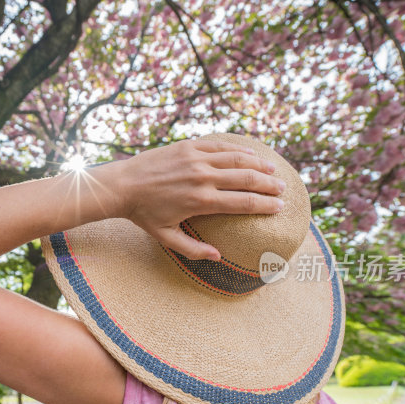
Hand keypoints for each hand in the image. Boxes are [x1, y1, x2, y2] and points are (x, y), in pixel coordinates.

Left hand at [107, 139, 284, 260]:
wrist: (122, 185)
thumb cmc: (143, 215)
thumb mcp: (166, 238)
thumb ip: (193, 249)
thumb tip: (218, 256)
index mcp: (201, 201)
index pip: (243, 203)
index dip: (264, 205)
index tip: (279, 207)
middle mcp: (202, 177)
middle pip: (247, 179)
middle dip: (269, 185)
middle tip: (282, 189)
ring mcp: (196, 159)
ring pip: (237, 159)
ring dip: (259, 164)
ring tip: (273, 170)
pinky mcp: (188, 145)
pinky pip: (220, 145)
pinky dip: (238, 149)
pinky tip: (250, 153)